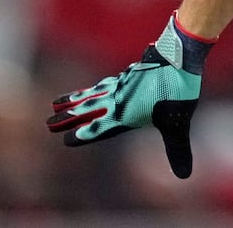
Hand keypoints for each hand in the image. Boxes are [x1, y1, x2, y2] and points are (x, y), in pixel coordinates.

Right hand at [46, 13, 213, 177]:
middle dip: (68, 118)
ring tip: (58, 102)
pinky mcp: (129, 73)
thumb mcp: (178, 125)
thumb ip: (177, 150)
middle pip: (88, 109)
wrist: (179, 56)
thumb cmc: (177, 91)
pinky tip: (94, 87)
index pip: (99, 127)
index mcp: (126, 113)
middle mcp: (119, 98)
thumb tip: (184, 175)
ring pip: (92, 94)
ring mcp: (122, 83)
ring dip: (75, 100)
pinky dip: (93, 88)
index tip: (66, 139)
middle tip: (48, 123)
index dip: (83, 134)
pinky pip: (105, 83)